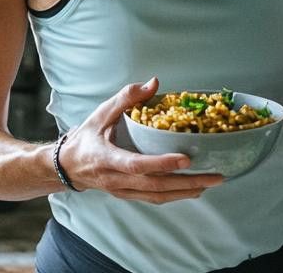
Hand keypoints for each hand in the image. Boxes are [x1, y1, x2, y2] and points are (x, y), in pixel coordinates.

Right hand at [59, 77, 223, 202]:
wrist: (67, 166)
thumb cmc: (85, 138)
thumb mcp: (100, 114)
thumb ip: (125, 98)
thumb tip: (153, 83)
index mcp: (107, 158)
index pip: (136, 164)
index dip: (161, 164)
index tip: (185, 159)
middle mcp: (116, 180)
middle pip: (155, 186)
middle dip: (187, 182)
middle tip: (214, 176)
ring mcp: (122, 191)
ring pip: (157, 196)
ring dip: (186, 191)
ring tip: (211, 183)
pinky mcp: (128, 195)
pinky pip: (154, 199)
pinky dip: (176, 195)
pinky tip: (194, 189)